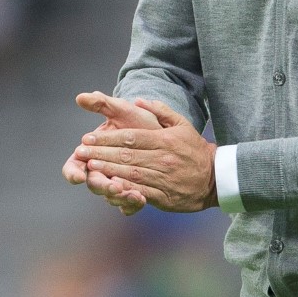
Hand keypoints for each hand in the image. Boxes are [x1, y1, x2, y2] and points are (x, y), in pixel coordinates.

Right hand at [63, 92, 161, 214]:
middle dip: (101, 186)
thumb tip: (81, 97)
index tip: (78, 176)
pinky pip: (127, 205)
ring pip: (110, 197)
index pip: (73, 167)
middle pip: (93, 184)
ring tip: (131, 194)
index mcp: (91, 154)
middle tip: (112, 186)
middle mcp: (100, 171)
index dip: (73, 173)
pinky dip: (131, 204)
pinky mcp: (130, 192)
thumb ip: (101, 104)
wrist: (160, 133)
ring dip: (118, 196)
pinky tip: (141, 199)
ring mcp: (115, 183)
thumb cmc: (137, 120)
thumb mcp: (121, 110)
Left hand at [74, 99, 216, 213]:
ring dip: (108, 170)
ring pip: (130, 173)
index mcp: (163, 140)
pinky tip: (108, 186)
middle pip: (126, 155)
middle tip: (80, 151)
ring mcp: (162, 178)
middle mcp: (162, 158)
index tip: (88, 137)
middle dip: (100, 153)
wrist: (217, 178)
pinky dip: (124, 189)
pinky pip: (141, 192)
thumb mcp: (181, 124)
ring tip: (89, 166)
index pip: (130, 137)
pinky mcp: (163, 196)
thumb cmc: (195, 149)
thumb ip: (160, 110)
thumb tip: (139, 100)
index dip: (107, 138)